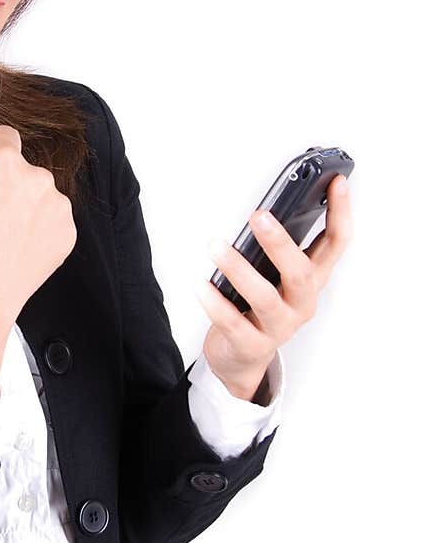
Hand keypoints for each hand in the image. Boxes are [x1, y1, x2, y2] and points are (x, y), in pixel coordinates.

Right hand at [0, 125, 76, 324]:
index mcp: (5, 163)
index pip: (6, 136)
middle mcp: (38, 178)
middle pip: (24, 171)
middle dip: (10, 185)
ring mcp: (58, 206)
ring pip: (41, 196)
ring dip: (27, 208)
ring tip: (4, 236)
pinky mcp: (68, 232)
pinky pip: (52, 222)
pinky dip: (39, 231)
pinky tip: (18, 248)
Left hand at [195, 173, 352, 400]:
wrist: (240, 359)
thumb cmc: (255, 307)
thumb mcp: (274, 277)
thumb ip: (275, 248)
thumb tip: (266, 209)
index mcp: (311, 280)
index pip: (336, 244)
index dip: (340, 214)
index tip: (337, 183)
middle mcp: (301, 303)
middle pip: (302, 273)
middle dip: (281, 243)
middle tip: (258, 216)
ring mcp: (279, 326)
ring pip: (265, 298)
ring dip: (239, 269)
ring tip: (215, 246)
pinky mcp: (251, 345)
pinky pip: (233, 323)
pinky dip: (216, 302)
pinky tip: (201, 284)